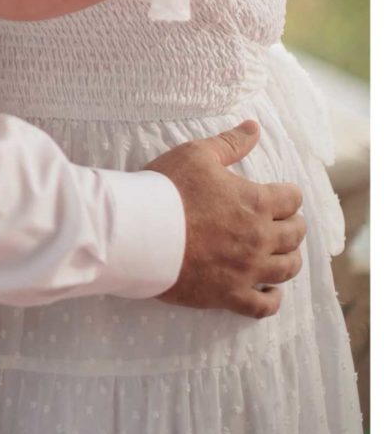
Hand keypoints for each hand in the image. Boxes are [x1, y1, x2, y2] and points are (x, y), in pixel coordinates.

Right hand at [146, 120, 305, 317]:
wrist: (138, 231)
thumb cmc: (166, 188)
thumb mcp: (196, 154)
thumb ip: (230, 143)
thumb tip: (255, 127)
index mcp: (256, 202)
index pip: (291, 199)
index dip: (287, 195)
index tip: (279, 195)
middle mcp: (260, 238)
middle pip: (294, 235)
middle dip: (292, 226)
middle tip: (281, 223)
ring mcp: (247, 270)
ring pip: (286, 269)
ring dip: (289, 260)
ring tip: (281, 254)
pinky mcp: (230, 294)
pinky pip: (264, 306)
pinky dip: (273, 299)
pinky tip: (271, 292)